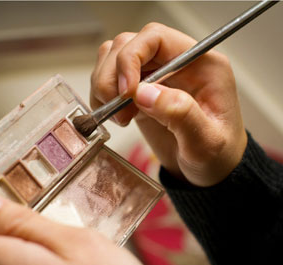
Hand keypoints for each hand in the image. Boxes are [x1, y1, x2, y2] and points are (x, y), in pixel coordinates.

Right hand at [90, 22, 246, 186]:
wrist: (211, 172)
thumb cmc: (216, 156)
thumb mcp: (205, 142)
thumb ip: (180, 114)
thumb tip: (143, 93)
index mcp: (200, 63)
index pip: (154, 38)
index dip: (131, 58)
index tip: (126, 93)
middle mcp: (175, 62)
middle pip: (127, 45)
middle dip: (112, 78)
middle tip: (121, 112)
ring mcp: (155, 75)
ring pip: (112, 59)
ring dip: (104, 87)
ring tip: (120, 117)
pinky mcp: (139, 90)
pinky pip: (109, 79)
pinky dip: (102, 97)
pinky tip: (116, 118)